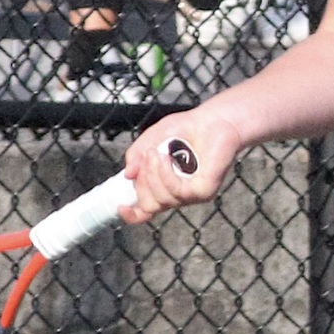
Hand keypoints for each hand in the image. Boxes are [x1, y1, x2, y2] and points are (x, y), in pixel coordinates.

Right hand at [120, 109, 242, 221]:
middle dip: (142, 183)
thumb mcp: (151, 139)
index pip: (145, 211)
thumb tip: (127, 175)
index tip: (120, 206)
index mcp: (164, 186)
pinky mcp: (204, 191)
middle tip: (147, 157)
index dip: (131, 214)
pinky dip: (166, 174)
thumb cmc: (186, 129)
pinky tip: (166, 158)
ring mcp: (192, 195)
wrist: (213, 120)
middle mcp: (178, 194)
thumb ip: (136, 156)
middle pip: (149, 206)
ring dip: (153, 174)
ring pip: (161, 200)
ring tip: (156, 152)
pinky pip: (178, 192)